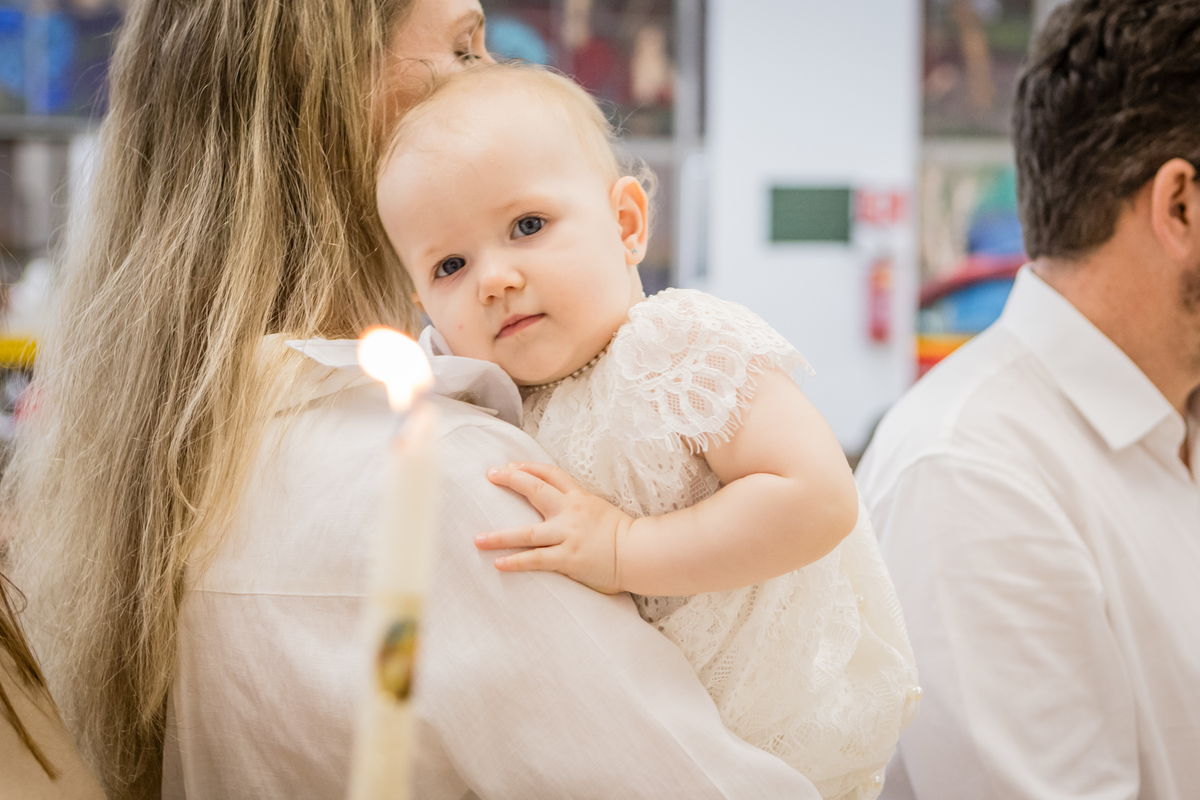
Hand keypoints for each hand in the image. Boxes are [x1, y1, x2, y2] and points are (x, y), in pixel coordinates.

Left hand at [476, 461, 632, 594]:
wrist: (639, 553)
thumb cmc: (622, 534)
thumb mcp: (600, 509)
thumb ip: (578, 506)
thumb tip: (559, 505)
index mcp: (579, 498)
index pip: (551, 474)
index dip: (529, 467)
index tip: (511, 465)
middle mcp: (571, 512)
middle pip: (536, 490)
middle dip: (511, 480)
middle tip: (491, 475)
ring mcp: (568, 535)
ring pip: (527, 533)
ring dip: (500, 536)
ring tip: (478, 539)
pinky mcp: (568, 558)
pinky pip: (536, 559)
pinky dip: (516, 562)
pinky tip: (498, 563)